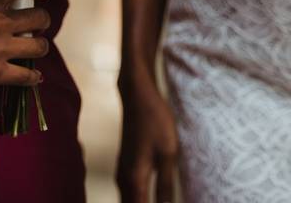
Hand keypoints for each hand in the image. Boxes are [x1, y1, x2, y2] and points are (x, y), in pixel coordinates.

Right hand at [117, 78, 178, 202]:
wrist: (138, 98)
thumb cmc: (155, 122)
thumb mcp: (168, 153)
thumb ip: (166, 184)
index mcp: (135, 180)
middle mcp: (123, 180)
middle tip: (165, 200)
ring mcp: (122, 173)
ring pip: (128, 201)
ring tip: (158, 198)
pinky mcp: (125, 167)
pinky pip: (128, 192)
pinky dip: (138, 199)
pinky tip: (150, 197)